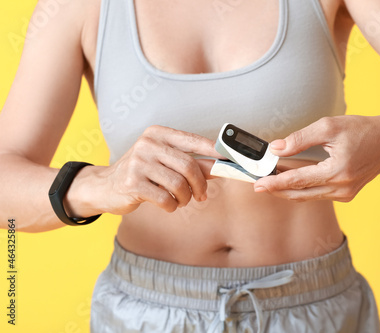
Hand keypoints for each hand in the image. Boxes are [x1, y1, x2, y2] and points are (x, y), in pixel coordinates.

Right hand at [89, 125, 224, 214]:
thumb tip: (222, 166)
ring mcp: (138, 163)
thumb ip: (192, 163)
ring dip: (185, 198)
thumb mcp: (165, 163)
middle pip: (189, 165)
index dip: (216, 151)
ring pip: (179, 184)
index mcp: (159, 134)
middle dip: (200, 185)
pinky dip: (172, 206)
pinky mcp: (132, 183)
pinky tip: (167, 204)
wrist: (106, 187)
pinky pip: (166, 198)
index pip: (195, 140)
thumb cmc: (142, 173)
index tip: (232, 160)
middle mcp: (148, 144)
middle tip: (202, 195)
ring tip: (180, 200)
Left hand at [253, 115, 379, 201]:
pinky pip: (319, 194)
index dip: (275, 183)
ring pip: (309, 196)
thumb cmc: (363, 129)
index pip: (297, 181)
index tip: (258, 185)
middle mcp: (342, 188)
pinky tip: (292, 181)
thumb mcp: (329, 127)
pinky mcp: (347, 194)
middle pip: (300, 194)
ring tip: (271, 182)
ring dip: (289, 190)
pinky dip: (304, 188)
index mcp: (337, 172)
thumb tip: (276, 148)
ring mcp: (345, 194)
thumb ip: (300, 138)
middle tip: (258, 186)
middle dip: (278, 190)